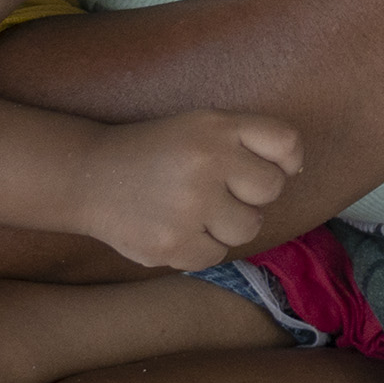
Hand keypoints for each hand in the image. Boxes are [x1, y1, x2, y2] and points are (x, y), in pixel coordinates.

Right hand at [73, 110, 302, 270]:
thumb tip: (295, 170)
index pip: (286, 142)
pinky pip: (216, 256)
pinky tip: (177, 229)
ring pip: (248, 228)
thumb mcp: (200, 126)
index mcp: (217, 128)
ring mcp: (188, 205)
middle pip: (271, 190)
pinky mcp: (171, 243)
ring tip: (196, 211)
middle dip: (251, 195)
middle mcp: (207, 162)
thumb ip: (248, 140)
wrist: (88, 176)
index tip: (276, 168)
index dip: (288, 160)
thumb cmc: (158, 152)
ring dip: (228, 225)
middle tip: (219, 192)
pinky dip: (201, 248)